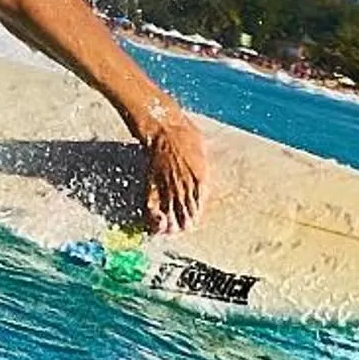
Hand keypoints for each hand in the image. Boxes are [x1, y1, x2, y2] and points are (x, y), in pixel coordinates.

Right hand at [139, 111, 206, 233]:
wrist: (166, 128)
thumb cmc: (186, 133)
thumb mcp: (202, 147)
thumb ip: (202, 161)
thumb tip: (203, 166)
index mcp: (201, 177)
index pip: (200, 201)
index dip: (196, 214)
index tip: (194, 222)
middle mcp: (187, 183)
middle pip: (187, 208)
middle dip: (185, 221)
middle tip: (183, 230)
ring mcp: (170, 183)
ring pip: (173, 208)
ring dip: (172, 221)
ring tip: (171, 230)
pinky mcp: (154, 181)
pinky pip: (155, 201)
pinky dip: (155, 213)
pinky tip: (157, 220)